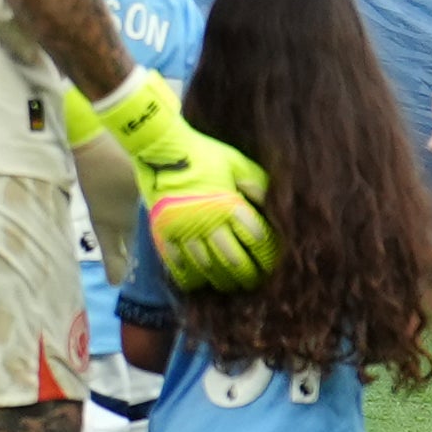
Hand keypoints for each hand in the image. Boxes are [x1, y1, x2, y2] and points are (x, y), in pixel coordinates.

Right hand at [80, 69, 273, 289]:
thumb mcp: (236, 162)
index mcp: (229, 204)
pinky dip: (190, 277)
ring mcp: (183, 229)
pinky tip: (199, 283)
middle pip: (234, 261)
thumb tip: (273, 207)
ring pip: (207, 267)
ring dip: (222, 280)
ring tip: (231, 286)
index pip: (257, 240)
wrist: (159, 145)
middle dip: (248, 276)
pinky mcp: (163, 231)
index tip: (273, 264)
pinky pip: (177, 263)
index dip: (268, 256)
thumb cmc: (202, 152)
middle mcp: (208, 221)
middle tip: (255, 283)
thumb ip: (256, 184)